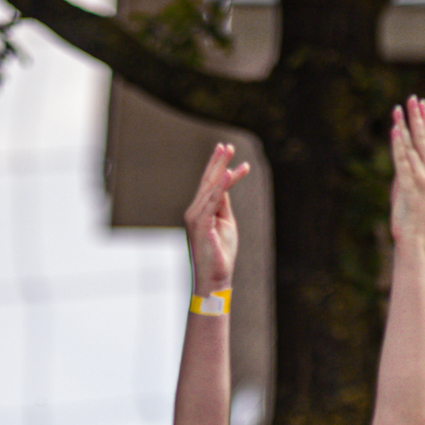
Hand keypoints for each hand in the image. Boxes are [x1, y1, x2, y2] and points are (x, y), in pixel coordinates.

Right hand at [183, 139, 249, 294]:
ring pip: (211, 189)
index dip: (216, 166)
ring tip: (230, 154)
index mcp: (200, 211)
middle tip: (226, 145)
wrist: (214, 279)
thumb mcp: (225, 223)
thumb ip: (223, 205)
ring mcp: (196, 218)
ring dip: (222, 170)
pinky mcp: (201, 226)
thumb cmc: (220, 254)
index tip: (224, 149)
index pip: (209, 184)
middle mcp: (194, 212)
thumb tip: (226, 185)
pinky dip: (221, 187)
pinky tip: (228, 175)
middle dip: (217, 162)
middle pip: (207, 182)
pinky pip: (212, 202)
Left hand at [389, 93, 424, 249]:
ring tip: (398, 109)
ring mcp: (420, 178)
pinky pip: (402, 162)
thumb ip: (405, 168)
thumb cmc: (409, 211)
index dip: (423, 119)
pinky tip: (396, 131)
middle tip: (412, 97)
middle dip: (416, 117)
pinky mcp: (409, 187)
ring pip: (411, 147)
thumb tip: (401, 154)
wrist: (414, 235)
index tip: (420, 101)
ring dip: (404, 127)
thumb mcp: (407, 184)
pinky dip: (398, 146)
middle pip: (421, 138)